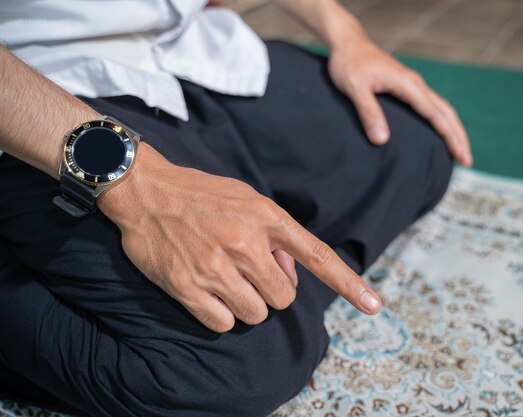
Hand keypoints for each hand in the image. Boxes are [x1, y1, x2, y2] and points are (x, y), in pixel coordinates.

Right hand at [99, 143, 381, 332]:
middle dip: (270, 291)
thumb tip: (290, 272)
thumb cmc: (201, 194)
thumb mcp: (247, 197)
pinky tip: (206, 290)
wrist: (146, 191)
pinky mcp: (189, 287)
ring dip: (245, 304)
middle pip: (283, 298)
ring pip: (255, 314)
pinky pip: (224, 324)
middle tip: (247, 272)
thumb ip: (275, 233)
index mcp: (266, 217)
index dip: (349, 283)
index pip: (317, 256)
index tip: (374, 306)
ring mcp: (217, 267)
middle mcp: (246, 243)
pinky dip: (220, 315)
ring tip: (223, 278)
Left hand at [328, 31, 472, 165]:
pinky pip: (430, 105)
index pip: (437, 115)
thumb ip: (369, 113)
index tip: (462, 156)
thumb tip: (382, 141)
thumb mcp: (355, 88)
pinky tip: (438, 132)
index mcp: (408, 85)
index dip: (451, 137)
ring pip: (441, 108)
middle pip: (446, 112)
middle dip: (459, 136)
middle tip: (467, 160)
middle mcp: (415, 84)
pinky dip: (440, 120)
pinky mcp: (406, 87)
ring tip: (458, 150)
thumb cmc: (349, 64)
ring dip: (452, 128)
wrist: (348, 43)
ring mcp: (412, 85)